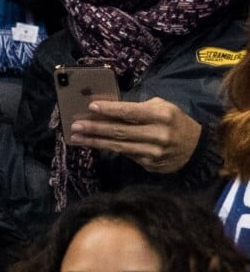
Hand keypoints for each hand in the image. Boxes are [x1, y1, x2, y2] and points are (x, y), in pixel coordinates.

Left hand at [69, 98, 201, 172]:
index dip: (110, 110)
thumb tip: (110, 109)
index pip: (130, 112)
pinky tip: (93, 144)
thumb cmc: (174, 121)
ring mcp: (153, 153)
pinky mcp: (150, 165)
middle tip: (75, 126)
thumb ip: (138, 107)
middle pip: (120, 131)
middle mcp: (157, 135)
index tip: (91, 107)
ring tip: (77, 137)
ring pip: (118, 146)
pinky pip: (125, 155)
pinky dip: (108, 148)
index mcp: (161, 116)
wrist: (196, 149)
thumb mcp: (162, 107)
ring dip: (95, 141)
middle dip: (95, 128)